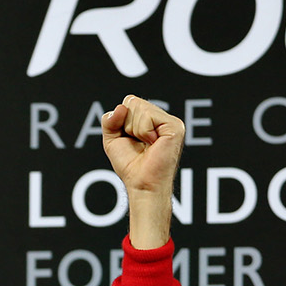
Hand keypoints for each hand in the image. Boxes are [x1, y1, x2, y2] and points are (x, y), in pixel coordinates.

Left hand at [101, 95, 181, 249]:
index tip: (129, 139)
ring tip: (146, 145)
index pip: (129, 101)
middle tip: (138, 143)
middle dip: (127, 124)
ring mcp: (170, 121)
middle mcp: (162, 118)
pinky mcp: (175, 126)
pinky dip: (143, 132)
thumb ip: (110, 120)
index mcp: (150, 119)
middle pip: (132, 101)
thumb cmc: (130, 165)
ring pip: (139, 107)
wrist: (141, 183)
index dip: (122, 120)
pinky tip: (152, 143)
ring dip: (135, 130)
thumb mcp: (112, 139)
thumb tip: (121, 107)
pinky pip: (148, 116)